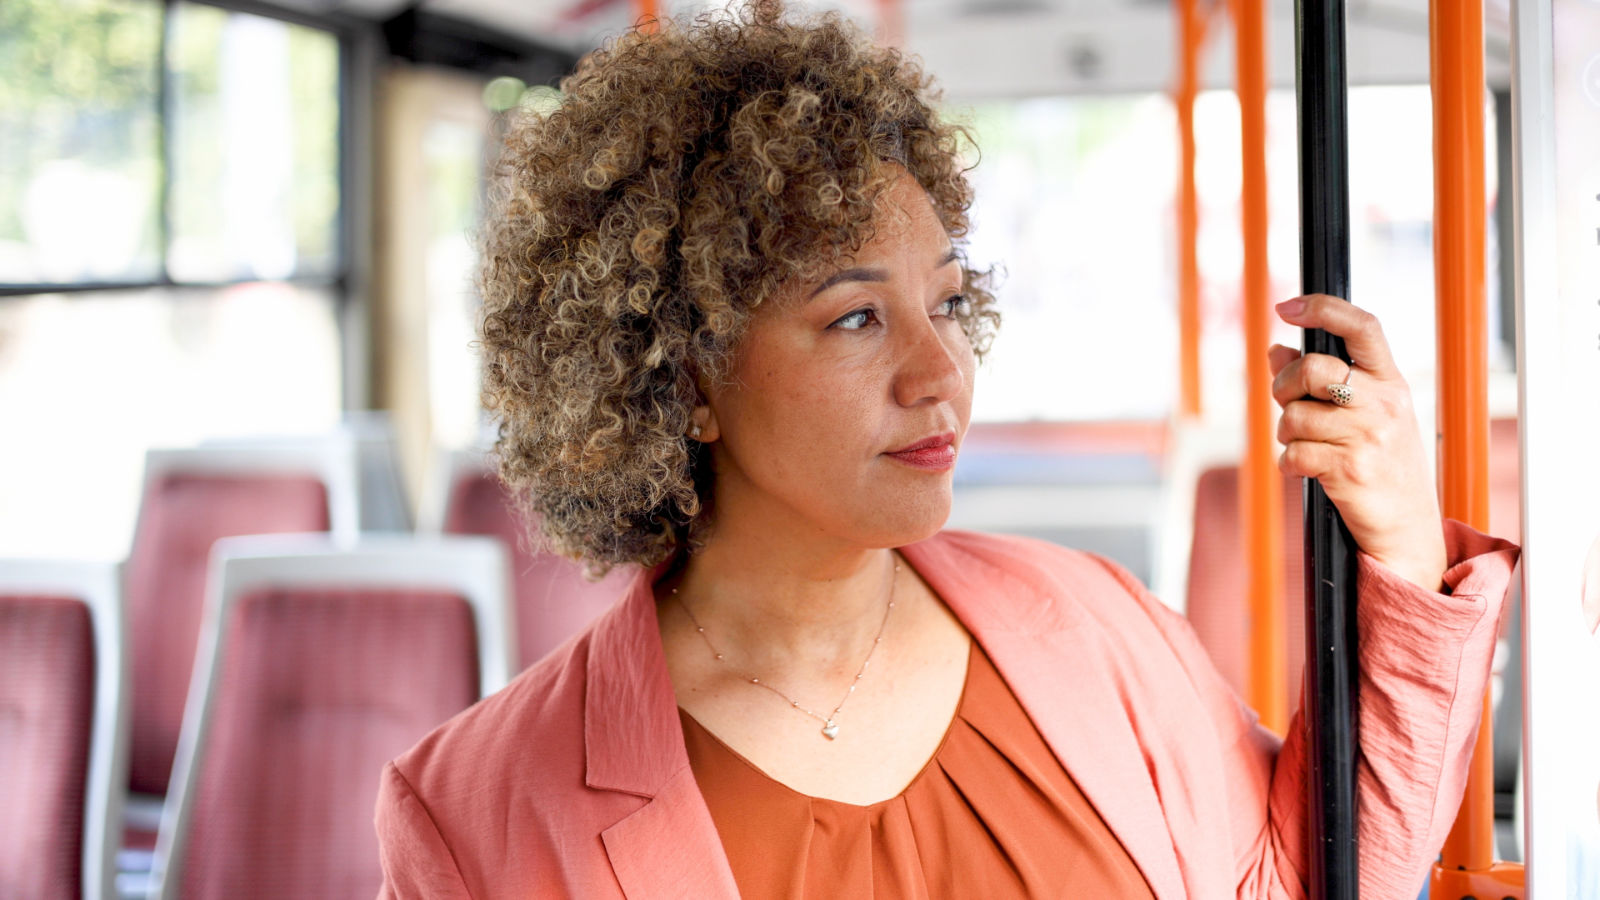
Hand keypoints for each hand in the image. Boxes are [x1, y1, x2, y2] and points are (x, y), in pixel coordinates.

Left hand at [1268, 294, 1446, 591]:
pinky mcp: (1349, 469)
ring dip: (1285, 433)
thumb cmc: (1380, 466)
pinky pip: (1292, 453)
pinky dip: (1289, 464)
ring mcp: (1369, 435)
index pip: (1363, 326)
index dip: (1323, 308)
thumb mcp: (1364, 415)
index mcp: (1391, 381)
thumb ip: (1321, 381)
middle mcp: (1384, 402)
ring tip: (1305, 447)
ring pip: (1294, 415)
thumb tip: (1276, 349)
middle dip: (1283, 385)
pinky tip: (1306, 471)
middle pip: (1312, 367)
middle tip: (1286, 403)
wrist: (1406, 529)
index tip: (1287, 306)